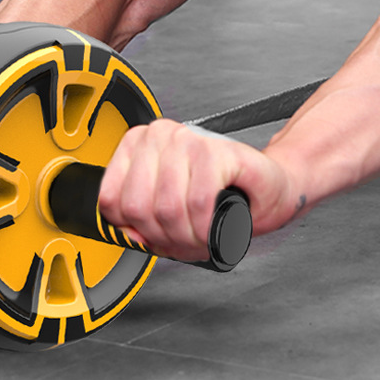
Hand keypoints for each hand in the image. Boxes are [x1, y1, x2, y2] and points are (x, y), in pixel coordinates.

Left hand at [98, 120, 303, 262]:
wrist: (267, 187)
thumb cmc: (221, 195)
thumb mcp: (168, 209)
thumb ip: (138, 218)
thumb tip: (127, 233)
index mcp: (138, 143)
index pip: (111, 200)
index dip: (133, 231)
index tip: (153, 238)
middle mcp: (160, 135)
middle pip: (138, 207)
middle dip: (161, 238)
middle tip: (181, 243)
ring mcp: (188, 139)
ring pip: (167, 207)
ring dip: (185, 237)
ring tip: (198, 238)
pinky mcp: (216, 150)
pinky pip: (198, 201)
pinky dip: (204, 226)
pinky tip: (210, 228)